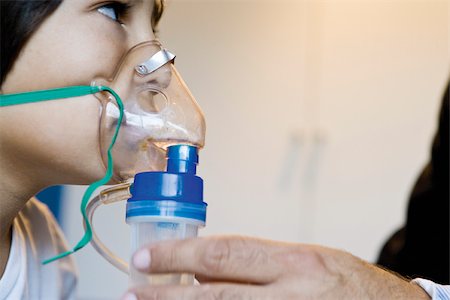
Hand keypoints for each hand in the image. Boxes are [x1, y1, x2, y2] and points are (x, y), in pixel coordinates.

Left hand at [122, 235, 429, 299]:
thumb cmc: (353, 287)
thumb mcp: (307, 262)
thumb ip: (259, 266)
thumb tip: (205, 270)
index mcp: (296, 263)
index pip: (224, 254)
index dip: (179, 256)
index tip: (147, 257)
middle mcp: (292, 295)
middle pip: (213, 296)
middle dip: (165, 296)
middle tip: (132, 294)